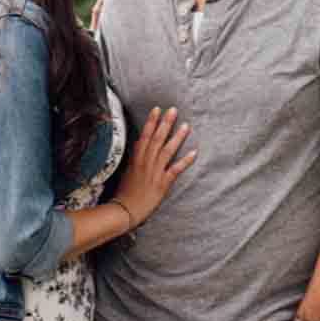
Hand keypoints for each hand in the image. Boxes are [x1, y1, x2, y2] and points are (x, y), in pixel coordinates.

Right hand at [115, 106, 194, 227]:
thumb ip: (135, 157)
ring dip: (177, 137)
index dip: (151, 122)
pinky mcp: (162, 184)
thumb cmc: (125, 192)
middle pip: (156, 139)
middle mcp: (146, 163)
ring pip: (167, 151)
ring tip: (186, 126)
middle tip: (173, 110)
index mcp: (136, 159)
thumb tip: (139, 144)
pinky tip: (194, 153)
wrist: (125, 211)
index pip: (144, 136)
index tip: (157, 109)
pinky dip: (185, 161)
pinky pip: (175, 170)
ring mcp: (154, 172)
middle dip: (165, 123)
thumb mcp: (127, 171)